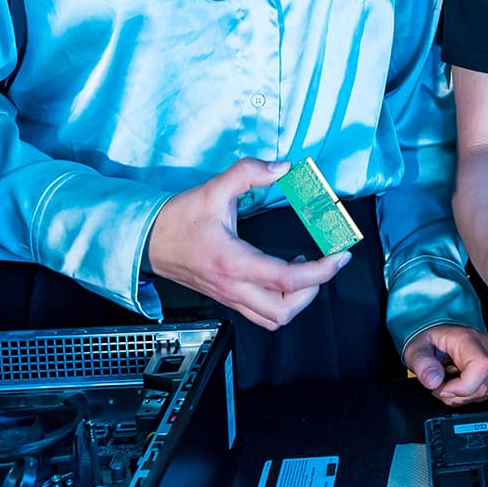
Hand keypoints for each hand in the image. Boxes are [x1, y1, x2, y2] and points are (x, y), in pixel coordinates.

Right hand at [146, 158, 348, 330]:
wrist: (146, 241)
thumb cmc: (178, 219)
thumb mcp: (213, 189)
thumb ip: (248, 173)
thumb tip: (282, 167)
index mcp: (233, 261)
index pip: (287, 279)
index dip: (321, 271)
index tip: (340, 256)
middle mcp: (232, 286)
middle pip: (283, 311)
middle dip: (312, 291)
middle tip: (324, 263)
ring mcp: (229, 296)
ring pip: (273, 319)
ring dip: (297, 301)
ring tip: (306, 271)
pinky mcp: (227, 298)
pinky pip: (261, 314)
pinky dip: (281, 302)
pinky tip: (284, 277)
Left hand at [404, 324, 487, 405]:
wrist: (442, 338)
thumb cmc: (432, 343)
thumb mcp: (417, 350)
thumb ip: (422, 364)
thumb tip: (434, 381)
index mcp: (469, 340)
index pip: (482, 367)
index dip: (462, 387)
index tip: (443, 388)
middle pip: (484, 387)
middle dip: (458, 395)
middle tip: (444, 383)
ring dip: (469, 396)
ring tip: (457, 382)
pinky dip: (483, 395)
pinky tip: (471, 384)